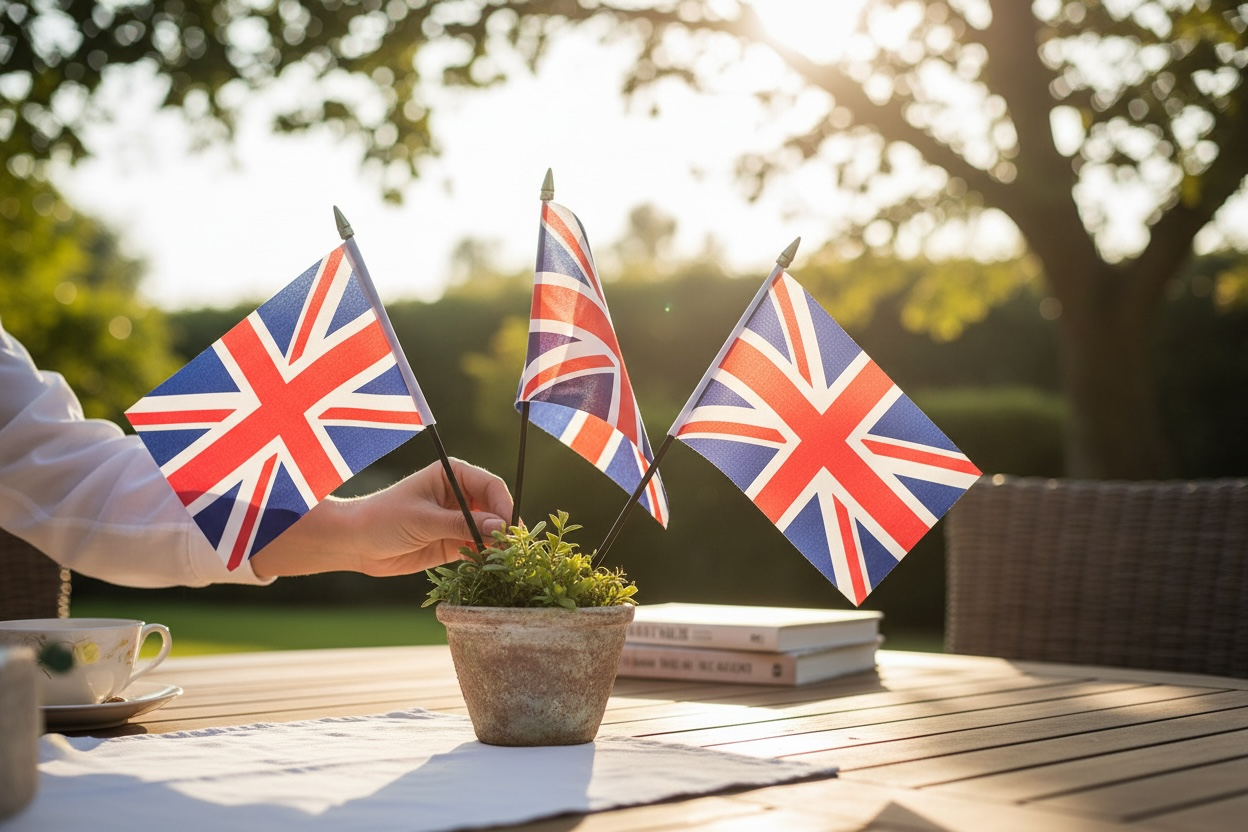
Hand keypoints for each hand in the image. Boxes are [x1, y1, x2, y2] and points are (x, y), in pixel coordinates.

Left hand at [249, 458, 511, 579]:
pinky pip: (477, 549)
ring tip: (502, 560)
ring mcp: (458, 520)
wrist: (357, 543)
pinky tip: (488, 566)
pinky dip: (484, 557)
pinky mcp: (453, 543)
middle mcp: (460, 495)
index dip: (503, 505)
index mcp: (453, 475)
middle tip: (510, 547)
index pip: (490, 486)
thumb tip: (500, 527)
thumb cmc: (384, 518)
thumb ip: (462, 524)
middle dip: (503, 527)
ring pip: (489, 531)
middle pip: (495, 509)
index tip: (509, 526)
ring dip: (496, 545)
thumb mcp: (424, 520)